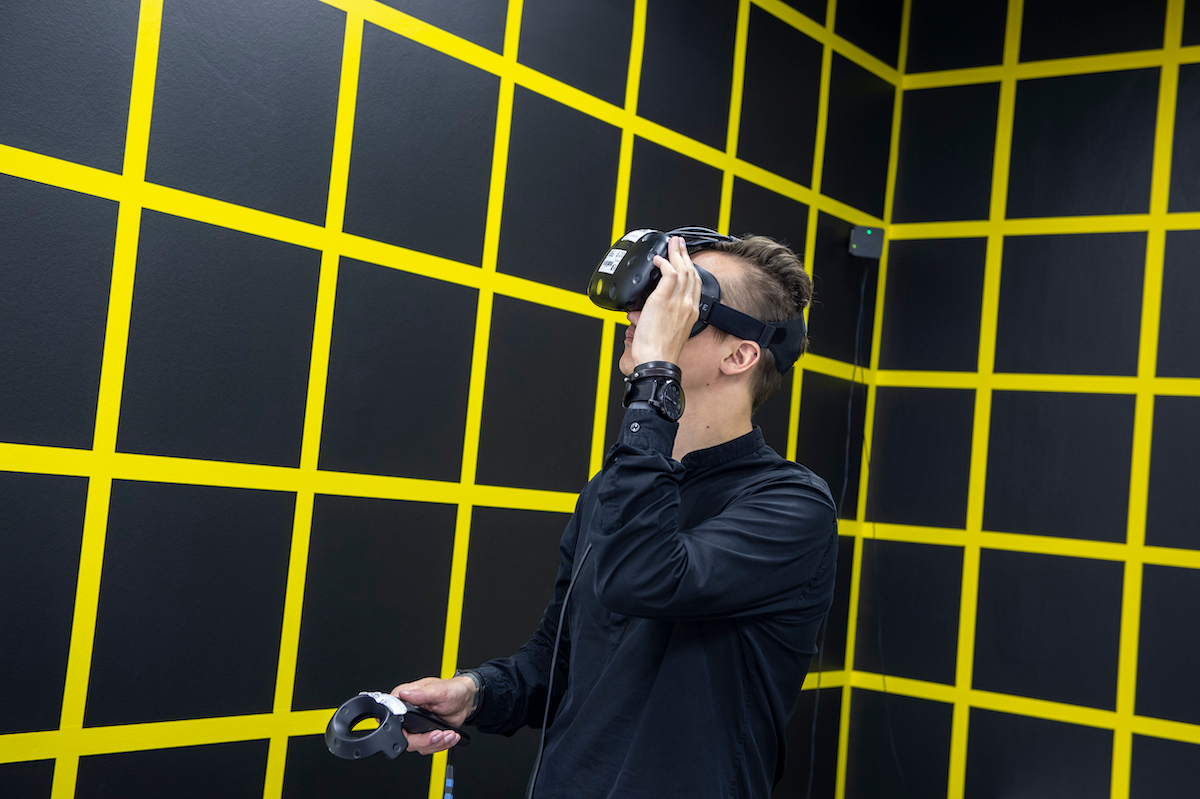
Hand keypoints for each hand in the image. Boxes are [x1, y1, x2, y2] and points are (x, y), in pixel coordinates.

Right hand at [391, 675, 475, 754]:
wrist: (465, 700)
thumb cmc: (452, 690)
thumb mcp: (438, 690)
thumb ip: (421, 693)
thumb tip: (404, 694)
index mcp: (404, 699)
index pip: (393, 717)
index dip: (402, 728)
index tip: (419, 730)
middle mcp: (407, 714)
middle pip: (405, 737)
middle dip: (424, 740)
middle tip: (439, 734)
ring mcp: (415, 726)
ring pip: (417, 745)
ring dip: (435, 744)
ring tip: (450, 734)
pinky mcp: (424, 734)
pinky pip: (427, 747)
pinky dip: (440, 746)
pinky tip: (450, 738)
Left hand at [629, 236, 701, 366]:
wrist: (656, 360)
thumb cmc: (658, 353)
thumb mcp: (662, 332)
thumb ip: (651, 319)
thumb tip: (636, 314)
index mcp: (690, 313)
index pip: (694, 285)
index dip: (690, 269)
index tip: (684, 261)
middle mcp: (687, 305)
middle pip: (691, 273)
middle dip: (685, 256)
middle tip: (679, 244)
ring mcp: (678, 301)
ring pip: (682, 269)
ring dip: (676, 254)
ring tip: (672, 244)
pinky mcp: (664, 299)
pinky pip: (669, 273)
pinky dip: (664, 263)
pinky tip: (658, 260)